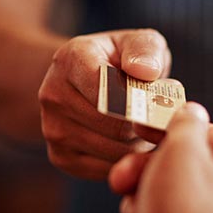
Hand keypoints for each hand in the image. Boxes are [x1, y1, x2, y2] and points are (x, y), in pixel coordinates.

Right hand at [39, 29, 170, 178]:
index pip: (108, 91)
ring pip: (114, 152)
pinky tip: (134, 143)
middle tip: (160, 118)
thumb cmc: (124, 60)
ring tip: (147, 128)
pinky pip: (106, 170)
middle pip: (115, 126)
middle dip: (145, 125)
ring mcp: (52, 129)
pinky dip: (128, 161)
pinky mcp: (60, 157)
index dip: (140, 102)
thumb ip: (146, 49)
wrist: (90, 79)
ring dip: (140, 145)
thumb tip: (146, 71)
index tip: (158, 103)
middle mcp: (53, 94)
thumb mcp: (140, 43)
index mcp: (72, 59)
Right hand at [109, 103, 212, 212]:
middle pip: (185, 163)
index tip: (145, 130)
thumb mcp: (183, 152)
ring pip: (171, 190)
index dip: (173, 129)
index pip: (208, 132)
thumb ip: (188, 123)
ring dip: (144, 193)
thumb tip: (192, 111)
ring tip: (135, 206)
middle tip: (125, 173)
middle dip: (149, 167)